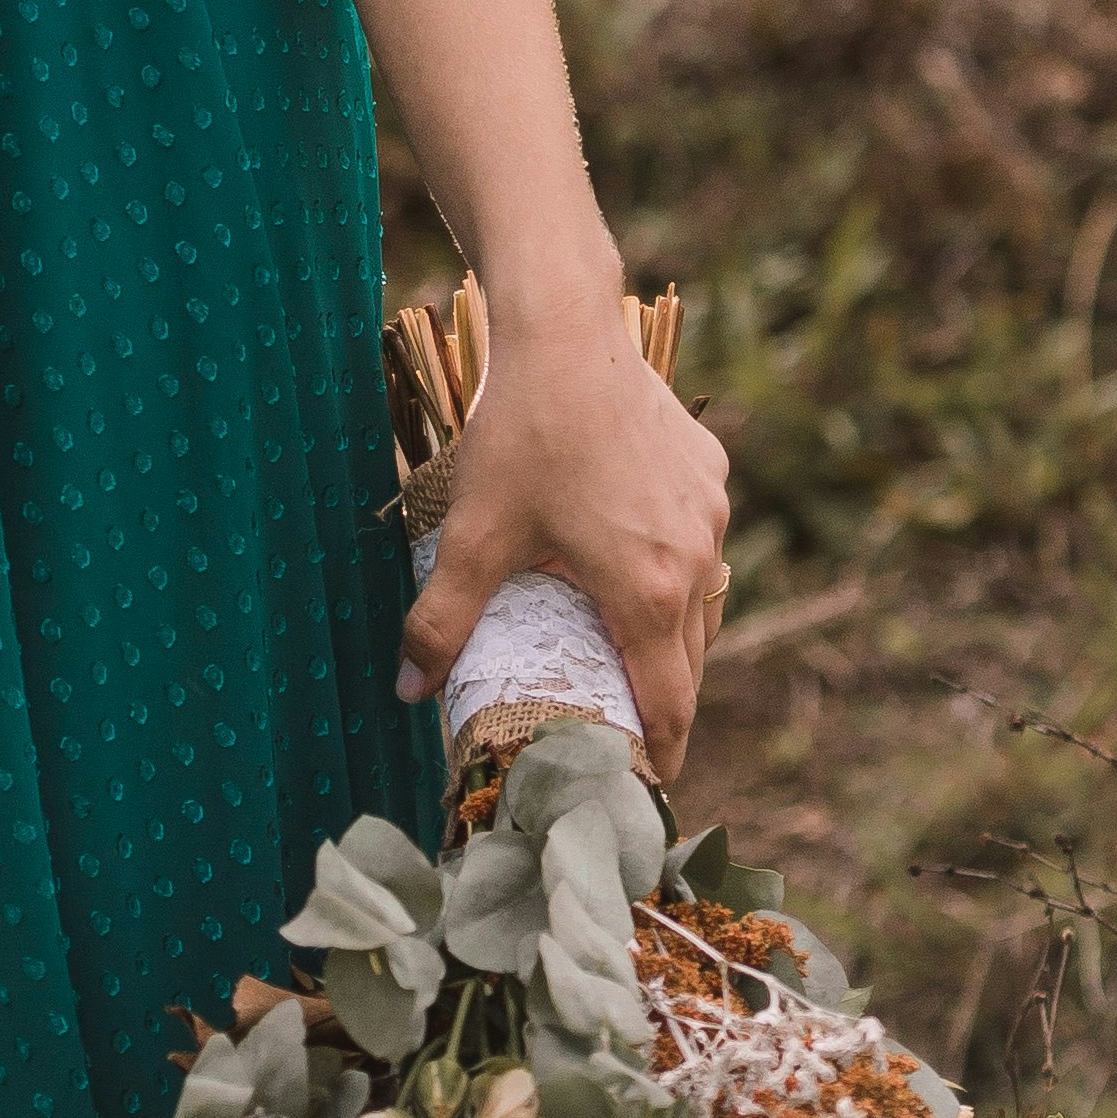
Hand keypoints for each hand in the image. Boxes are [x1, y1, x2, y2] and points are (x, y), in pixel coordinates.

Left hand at [398, 321, 729, 782]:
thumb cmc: (522, 436)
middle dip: (664, 699)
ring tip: (634, 650)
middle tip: (631, 727)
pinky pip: (700, 537)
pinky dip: (677, 562)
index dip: (661, 753)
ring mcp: (710, 510)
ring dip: (675, 631)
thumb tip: (406, 691)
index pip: (670, 704)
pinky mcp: (708, 469)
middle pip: (691, 658)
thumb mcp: (475, 534)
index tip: (649, 787)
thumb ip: (443, 622)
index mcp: (649, 593)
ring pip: (703, 596)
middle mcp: (697, 558)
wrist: (564, 329)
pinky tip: (637, 552)